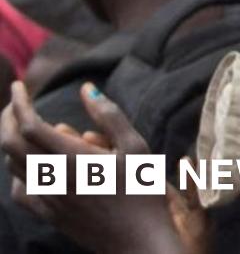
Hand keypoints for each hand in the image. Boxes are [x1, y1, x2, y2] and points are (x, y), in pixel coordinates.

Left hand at [0, 82, 186, 253]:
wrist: (138, 241)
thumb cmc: (143, 192)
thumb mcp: (136, 147)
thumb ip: (109, 116)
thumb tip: (85, 89)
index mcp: (73, 158)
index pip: (29, 124)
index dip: (19, 102)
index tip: (21, 85)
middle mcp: (53, 178)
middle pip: (11, 143)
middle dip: (8, 117)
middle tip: (16, 101)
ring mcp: (48, 198)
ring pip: (13, 164)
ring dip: (12, 140)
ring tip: (25, 126)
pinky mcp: (50, 214)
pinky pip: (20, 191)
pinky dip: (17, 172)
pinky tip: (29, 166)